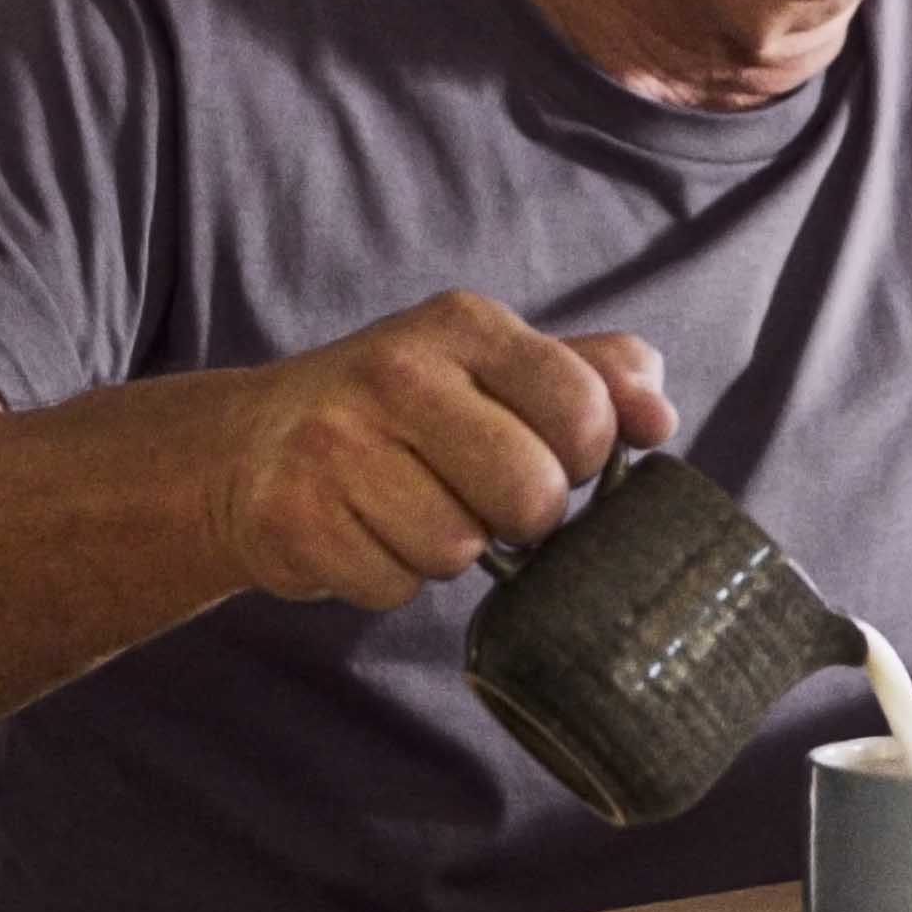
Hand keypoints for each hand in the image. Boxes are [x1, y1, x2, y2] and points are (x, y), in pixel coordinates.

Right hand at [212, 292, 673, 610]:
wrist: (250, 446)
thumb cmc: (404, 411)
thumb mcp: (497, 368)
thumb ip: (594, 379)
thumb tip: (660, 417)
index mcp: (463, 324)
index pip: (583, 410)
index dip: (584, 457)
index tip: (551, 455)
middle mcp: (396, 371)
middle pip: (530, 493)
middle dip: (524, 518)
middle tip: (484, 498)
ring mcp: (335, 443)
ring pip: (459, 551)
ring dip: (449, 550)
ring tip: (412, 508)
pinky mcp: (294, 515)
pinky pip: (394, 587)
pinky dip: (391, 576)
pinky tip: (365, 532)